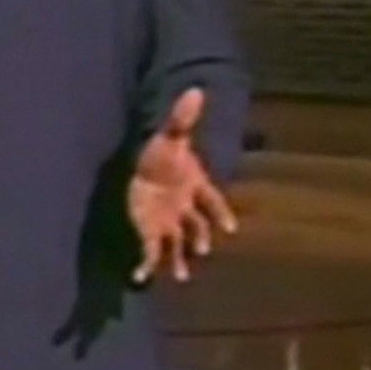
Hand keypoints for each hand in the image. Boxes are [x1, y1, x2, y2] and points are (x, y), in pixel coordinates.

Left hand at [127, 88, 237, 284]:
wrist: (142, 168)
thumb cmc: (161, 154)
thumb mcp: (170, 136)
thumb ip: (183, 118)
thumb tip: (195, 90)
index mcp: (196, 185)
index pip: (212, 199)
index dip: (220, 213)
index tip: (230, 227)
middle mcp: (186, 208)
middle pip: (197, 226)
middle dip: (199, 237)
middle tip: (202, 250)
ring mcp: (170, 222)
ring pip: (178, 244)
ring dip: (179, 260)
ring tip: (181, 275)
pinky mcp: (151, 231)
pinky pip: (151, 251)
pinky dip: (147, 266)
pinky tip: (141, 279)